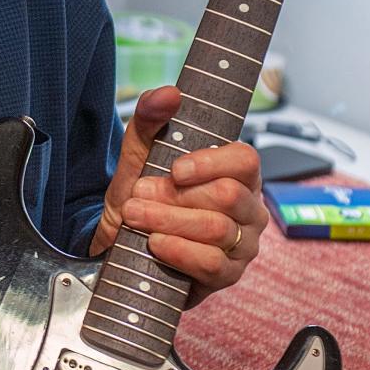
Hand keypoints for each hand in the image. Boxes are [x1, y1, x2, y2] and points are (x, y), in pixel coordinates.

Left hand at [90, 85, 265, 306]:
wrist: (119, 244)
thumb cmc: (141, 196)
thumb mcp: (138, 155)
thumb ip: (150, 120)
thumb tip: (169, 93)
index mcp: (238, 174)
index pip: (246, 160)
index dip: (211, 163)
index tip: (174, 170)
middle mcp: (250, 208)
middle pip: (228, 196)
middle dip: (175, 197)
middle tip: (139, 196)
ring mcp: (244, 245)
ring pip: (217, 229)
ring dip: (169, 221)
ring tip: (136, 216)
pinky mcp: (229, 276)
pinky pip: (212, 264)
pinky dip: (179, 251)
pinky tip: (155, 244)